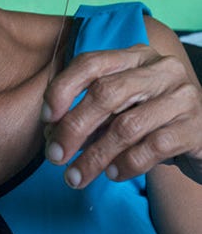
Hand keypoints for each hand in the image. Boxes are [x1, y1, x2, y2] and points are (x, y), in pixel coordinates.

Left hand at [42, 32, 201, 188]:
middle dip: (73, 127)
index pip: (91, 63)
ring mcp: (182, 96)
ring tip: (76, 177)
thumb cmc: (154, 121)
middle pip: (105, 93)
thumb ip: (91, 114)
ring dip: (94, 156)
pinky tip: (112, 175)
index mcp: (136, 56)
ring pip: (126, 126)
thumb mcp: (122, 108)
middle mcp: (161, 69)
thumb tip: (52, 135)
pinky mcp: (196, 127)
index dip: (63, 89)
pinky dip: (127, 164)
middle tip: (54, 157)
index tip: (45, 119)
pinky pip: (153, 147)